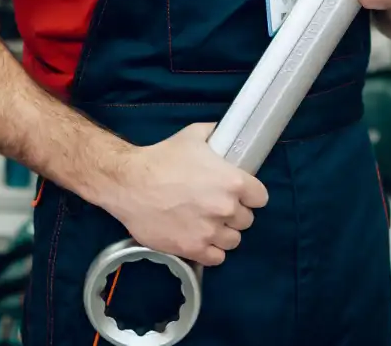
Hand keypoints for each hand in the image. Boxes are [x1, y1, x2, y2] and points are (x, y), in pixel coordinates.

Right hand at [102, 123, 268, 266]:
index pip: (260, 197)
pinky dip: (211, 250)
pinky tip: (201, 239)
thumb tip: (227, 132)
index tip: (240, 194)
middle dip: (234, 213)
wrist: (130, 183)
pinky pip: (217, 258)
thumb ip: (216, 133)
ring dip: (224, 233)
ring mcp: (210, 232)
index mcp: (233, 182)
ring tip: (209, 224)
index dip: (250, 195)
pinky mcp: (193, 249)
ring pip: (233, 240)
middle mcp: (226, 209)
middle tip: (217, 206)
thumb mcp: (193, 135)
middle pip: (246, 220)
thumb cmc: (162, 157)